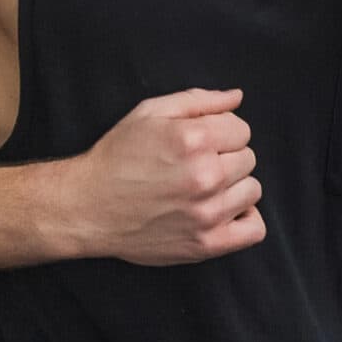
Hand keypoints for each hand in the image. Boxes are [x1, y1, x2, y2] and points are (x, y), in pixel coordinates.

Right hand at [59, 88, 263, 265]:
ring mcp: (208, 213)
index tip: (200, 142)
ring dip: (233, 187)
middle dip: (226, 157)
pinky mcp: (206, 244)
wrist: (87, 207)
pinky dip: (245, 219)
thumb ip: (198, 100)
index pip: (241, 129)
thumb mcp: (149, 113)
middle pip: (248, 158)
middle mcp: (205, 175)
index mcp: (194, 139)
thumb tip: (237, 97)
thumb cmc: (116, 157)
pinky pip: (254, 230)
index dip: (220, 132)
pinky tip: (222, 211)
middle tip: (194, 165)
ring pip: (252, 190)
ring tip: (203, 189)